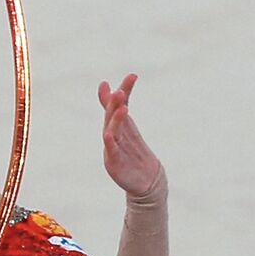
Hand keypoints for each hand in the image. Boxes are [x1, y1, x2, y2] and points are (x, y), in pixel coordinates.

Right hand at [98, 73, 161, 196]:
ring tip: (123, 107)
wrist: (144, 179)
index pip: (120, 103)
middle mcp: (114, 133)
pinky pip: (111, 151)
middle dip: (115, 103)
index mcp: (120, 124)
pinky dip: (110, 142)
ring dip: (116, 119)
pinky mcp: (114, 163)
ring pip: (113, 130)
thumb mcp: (128, 127)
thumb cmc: (134, 151)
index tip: (133, 76)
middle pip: (112, 115)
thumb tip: (114, 88)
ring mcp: (113, 147)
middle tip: (121, 91)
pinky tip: (109, 134)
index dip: (126, 90)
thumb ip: (120, 107)